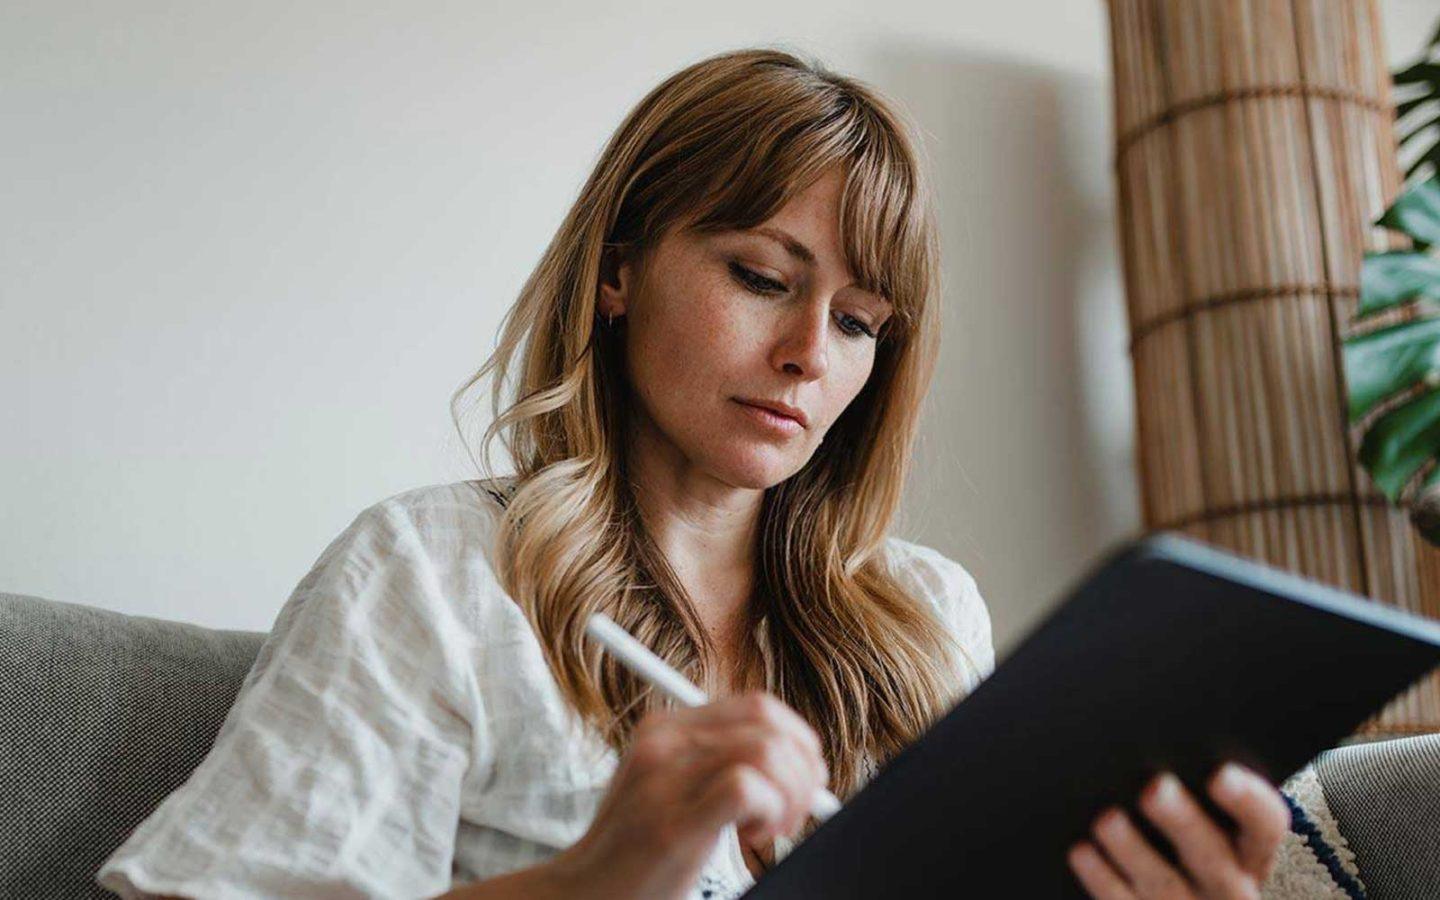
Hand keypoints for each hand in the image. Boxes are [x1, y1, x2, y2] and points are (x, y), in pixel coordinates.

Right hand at [549, 691, 828, 899]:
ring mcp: (664, 779)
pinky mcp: (672, 822)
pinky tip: (751, 838)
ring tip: (768, 830)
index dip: (797, 741)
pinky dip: (770, 813)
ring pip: (767, 751)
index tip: (803, 781)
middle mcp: (664, 742)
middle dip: (803, 770)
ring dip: (790, 795)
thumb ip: (719, 764)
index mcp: (666, 728)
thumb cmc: (638, 848)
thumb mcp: (671, 787)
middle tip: (792, 813)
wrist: (584, 893)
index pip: (758, 706)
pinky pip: (748, 788)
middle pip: (769, 724)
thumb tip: (798, 763)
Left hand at [1067, 762, 1290, 898]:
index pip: (1265, 824)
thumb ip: (1192, 784)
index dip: (1247, 801)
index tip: (1219, 774)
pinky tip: (1082, 850)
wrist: (1183, 897)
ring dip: (1134, 851)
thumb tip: (1157, 738)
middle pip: (1210, 854)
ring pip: (1164, 883)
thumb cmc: (1187, 834)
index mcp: (1251, 851)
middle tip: (1154, 788)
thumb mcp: (1211, 821)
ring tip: (1107, 819)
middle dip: (1182, 821)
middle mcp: (1228, 885)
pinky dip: (1102, 878)